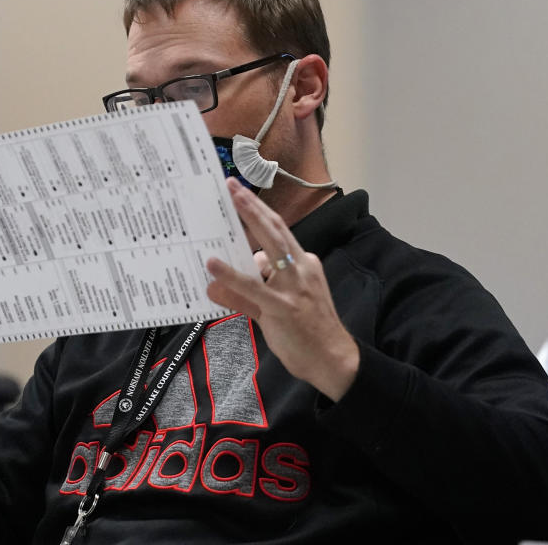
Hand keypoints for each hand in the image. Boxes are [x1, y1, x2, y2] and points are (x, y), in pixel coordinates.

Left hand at [206, 178, 358, 401]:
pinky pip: (254, 287)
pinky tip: (214, 264)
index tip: (241, 195)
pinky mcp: (283, 307)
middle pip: (276, 229)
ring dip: (249, 222)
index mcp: (304, 264)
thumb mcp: (274, 309)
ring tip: (228, 204)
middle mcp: (301, 269)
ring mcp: (294, 287)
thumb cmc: (309, 333)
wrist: (334, 360)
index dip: (260, 212)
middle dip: (253, 206)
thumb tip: (213, 285)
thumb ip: (243, 296)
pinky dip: (232, 274)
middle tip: (231, 185)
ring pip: (270, 247)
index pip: (280, 233)